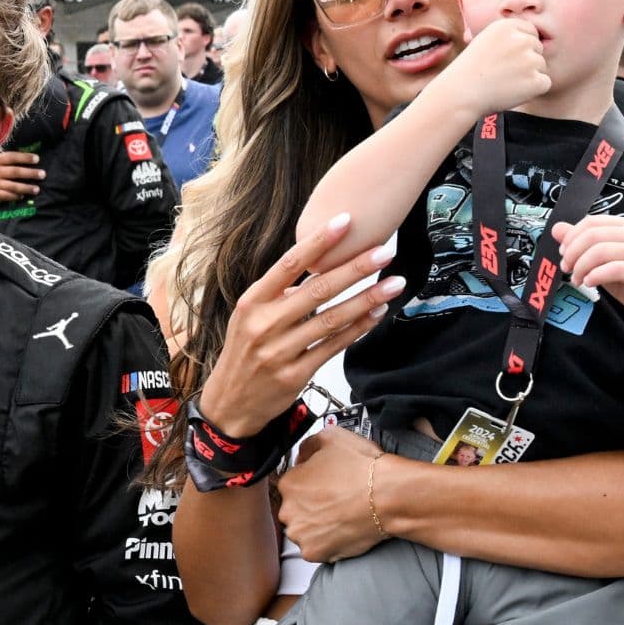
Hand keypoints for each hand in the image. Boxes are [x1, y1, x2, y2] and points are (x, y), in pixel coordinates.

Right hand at [0, 151, 43, 202]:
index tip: (37, 159)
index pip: (13, 157)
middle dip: (30, 173)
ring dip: (26, 188)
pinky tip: (22, 197)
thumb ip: (3, 156)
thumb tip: (20, 153)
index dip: (25, 157)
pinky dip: (14, 196)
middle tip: (43, 174)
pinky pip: (5, 196)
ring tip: (37, 189)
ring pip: (13, 186)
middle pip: (16, 172)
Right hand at [199, 213, 401, 437]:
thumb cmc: (244, 353)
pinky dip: (358, 329)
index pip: (288, 264)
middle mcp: (265, 324)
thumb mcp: (249, 318)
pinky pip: (334, 347)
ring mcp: (280, 351)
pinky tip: (377, 315)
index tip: (345, 222)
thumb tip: (316, 271)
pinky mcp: (295, 374)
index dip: (318, 242)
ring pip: (331, 319)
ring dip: (367, 299)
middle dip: (355, 268)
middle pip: (317, 289)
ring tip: (394, 284)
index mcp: (252, 302)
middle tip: (385, 251)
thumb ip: (279, 294)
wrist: (230, 403)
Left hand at [274, 429, 390, 561]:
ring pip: (304, 530)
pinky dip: (327, 541)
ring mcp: (301, 534)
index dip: (312, 483)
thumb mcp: (332, 437)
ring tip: (341, 515)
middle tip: (336, 500)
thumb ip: (308, 445)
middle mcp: (289, 511)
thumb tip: (302, 455)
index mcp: (289, 484)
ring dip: (318, 525)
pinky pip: (316, 548)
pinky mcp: (316, 553)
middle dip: (312, 506)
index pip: (293, 484)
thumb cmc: (364, 469)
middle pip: (296, 509)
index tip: (326, 485)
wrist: (388, 497)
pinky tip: (343, 528)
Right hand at [449, 17, 550, 114]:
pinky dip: (533, 90)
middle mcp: (522, 40)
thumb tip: (531, 36)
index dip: (520, 48)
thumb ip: (508, 36)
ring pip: (541, 67)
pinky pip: (544, 83)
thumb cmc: (470, 70)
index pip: (531, 32)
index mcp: (508, 26)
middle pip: (538, 49)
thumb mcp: (485, 41)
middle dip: (526, 60)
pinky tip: (513, 91)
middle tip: (503, 72)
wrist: (461, 93)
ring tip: (505, 82)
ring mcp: (530, 61)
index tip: (505, 59)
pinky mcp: (536, 80)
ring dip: (529, 76)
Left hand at [553, 215, 623, 325]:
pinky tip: (589, 283)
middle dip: (573, 253)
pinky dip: (596, 275)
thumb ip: (579, 242)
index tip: (562, 254)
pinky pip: (614, 268)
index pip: (590, 222)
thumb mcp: (598, 260)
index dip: (571, 238)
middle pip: (593, 235)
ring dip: (581, 267)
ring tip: (577, 279)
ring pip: (601, 251)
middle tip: (566, 268)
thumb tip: (557, 228)